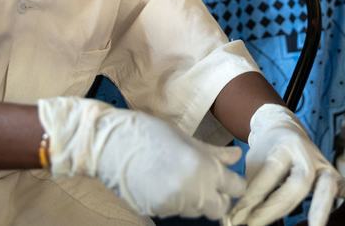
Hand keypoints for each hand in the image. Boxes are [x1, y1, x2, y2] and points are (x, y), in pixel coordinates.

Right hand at [38, 97, 245, 218]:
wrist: (109, 144)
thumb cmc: (148, 133)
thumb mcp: (186, 138)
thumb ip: (214, 152)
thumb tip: (236, 157)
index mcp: (204, 168)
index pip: (235, 189)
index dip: (232, 183)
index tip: (226, 179)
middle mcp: (192, 190)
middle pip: (220, 208)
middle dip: (218, 197)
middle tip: (207, 183)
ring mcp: (173, 204)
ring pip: (197, 211)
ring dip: (195, 199)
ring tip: (179, 178)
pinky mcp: (157, 212)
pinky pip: (176, 211)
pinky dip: (175, 201)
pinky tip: (163, 184)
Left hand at [228, 104, 344, 225]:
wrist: (282, 127)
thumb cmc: (267, 151)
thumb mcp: (252, 163)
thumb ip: (247, 191)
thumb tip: (233, 221)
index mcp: (283, 147)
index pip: (268, 176)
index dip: (251, 199)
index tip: (236, 218)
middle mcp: (307, 154)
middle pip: (298, 184)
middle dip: (276, 208)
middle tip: (255, 225)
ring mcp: (323, 164)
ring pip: (326, 185)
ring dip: (321, 208)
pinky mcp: (332, 173)